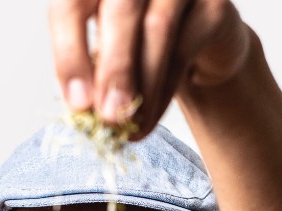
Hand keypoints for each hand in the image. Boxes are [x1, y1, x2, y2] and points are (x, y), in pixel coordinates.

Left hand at [48, 0, 248, 135]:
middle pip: (121, 10)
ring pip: (157, 30)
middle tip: (109, 118)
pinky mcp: (211, 2)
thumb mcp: (107, 55)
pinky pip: (183, 51)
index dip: (70, 52)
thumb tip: (82, 108)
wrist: (199, 47)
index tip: (77, 103)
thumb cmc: (141, 47)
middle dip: (113, 69)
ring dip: (141, 87)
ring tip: (129, 127)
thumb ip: (91, 70)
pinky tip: (148, 122)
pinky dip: (162, 94)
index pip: (73, 2)